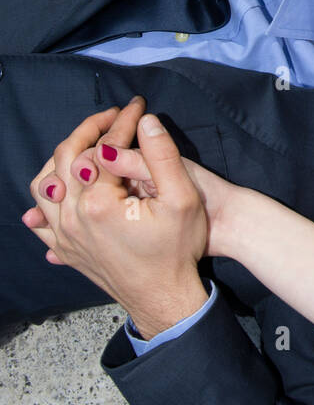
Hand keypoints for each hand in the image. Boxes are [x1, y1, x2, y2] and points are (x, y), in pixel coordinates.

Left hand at [24, 98, 250, 262]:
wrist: (166, 298)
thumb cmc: (177, 250)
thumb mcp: (182, 198)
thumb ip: (162, 155)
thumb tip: (144, 120)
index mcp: (98, 203)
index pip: (101, 147)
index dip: (121, 121)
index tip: (137, 106)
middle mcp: (72, 218)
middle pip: (66, 158)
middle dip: (89, 130)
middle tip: (113, 117)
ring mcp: (64, 237)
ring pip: (44, 185)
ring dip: (62, 158)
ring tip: (88, 145)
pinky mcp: (65, 250)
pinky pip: (40, 218)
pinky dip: (47, 196)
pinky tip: (62, 188)